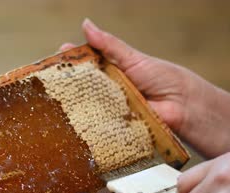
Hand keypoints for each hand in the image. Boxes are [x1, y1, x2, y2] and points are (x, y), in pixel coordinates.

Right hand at [61, 19, 229, 160]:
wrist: (184, 108)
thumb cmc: (164, 78)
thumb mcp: (132, 58)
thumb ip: (108, 45)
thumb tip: (86, 24)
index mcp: (112, 72)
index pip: (84, 67)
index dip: (68, 65)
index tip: (50, 63)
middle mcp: (108, 93)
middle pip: (81, 90)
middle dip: (64, 89)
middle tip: (45, 87)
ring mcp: (111, 112)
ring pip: (86, 110)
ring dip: (72, 110)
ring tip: (50, 107)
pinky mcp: (115, 130)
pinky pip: (98, 128)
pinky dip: (87, 128)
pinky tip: (69, 126)